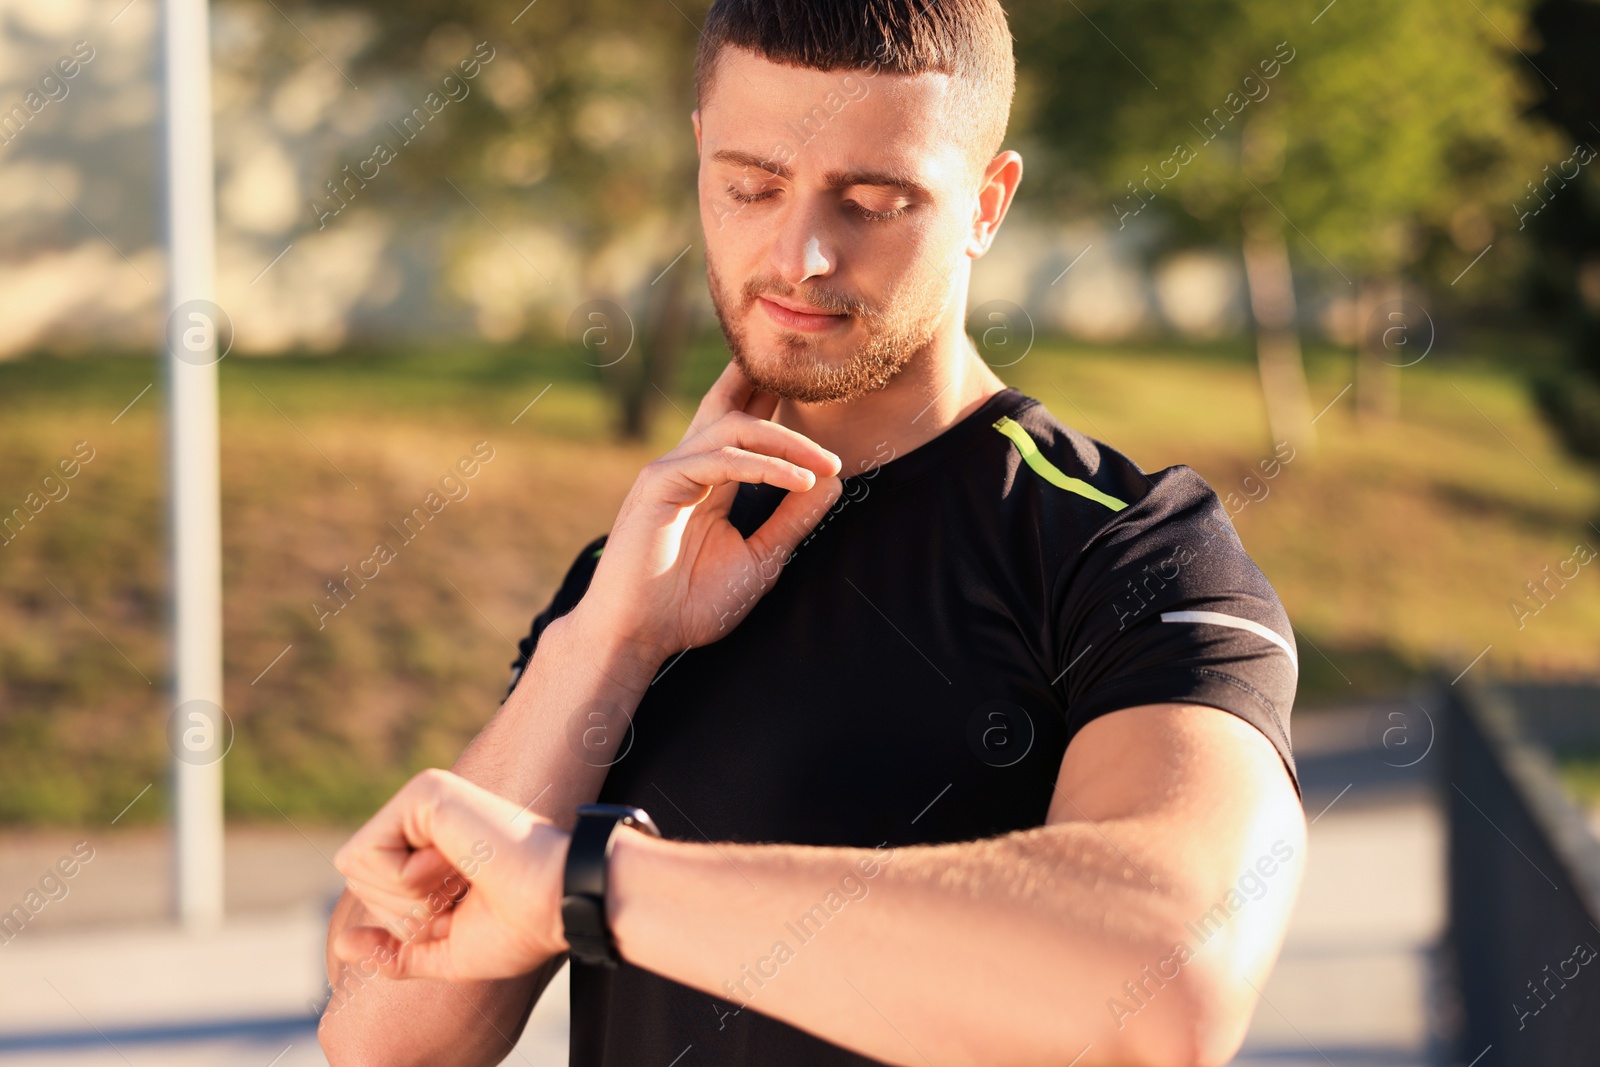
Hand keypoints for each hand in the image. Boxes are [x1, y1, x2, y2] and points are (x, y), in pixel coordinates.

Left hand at [331, 769, 569, 980]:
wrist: (557, 904)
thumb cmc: (518, 926)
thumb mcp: (445, 950)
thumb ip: (395, 951)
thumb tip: (341, 945)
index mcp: (429, 844)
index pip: (368, 888)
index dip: (405, 919)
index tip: (461, 908)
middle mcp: (423, 814)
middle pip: (355, 877)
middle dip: (402, 909)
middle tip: (461, 894)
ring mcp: (424, 797)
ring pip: (356, 865)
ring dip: (407, 895)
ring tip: (462, 876)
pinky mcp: (426, 791)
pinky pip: (371, 853)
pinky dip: (408, 878)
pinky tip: (457, 861)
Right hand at [578, 360, 842, 658]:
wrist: (639, 636)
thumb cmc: (690, 604)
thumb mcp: (760, 558)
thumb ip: (792, 520)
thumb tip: (832, 482)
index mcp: (708, 480)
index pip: (743, 427)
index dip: (775, 405)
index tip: (820, 396)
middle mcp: (688, 466)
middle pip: (729, 406)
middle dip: (768, 386)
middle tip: (819, 380)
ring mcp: (670, 471)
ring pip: (733, 429)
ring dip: (787, 441)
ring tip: (827, 464)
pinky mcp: (658, 483)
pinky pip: (719, 460)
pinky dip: (763, 467)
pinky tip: (798, 480)